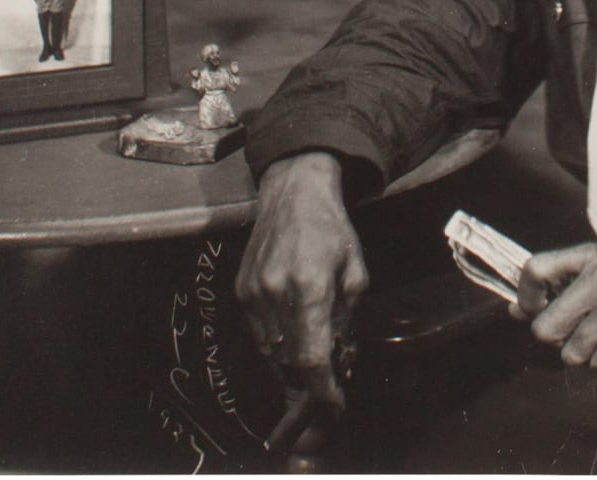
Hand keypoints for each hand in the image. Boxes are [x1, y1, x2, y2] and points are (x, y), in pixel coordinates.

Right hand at [234, 153, 368, 409]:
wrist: (293, 193)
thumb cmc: (331, 229)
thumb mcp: (355, 270)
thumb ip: (347, 317)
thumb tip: (338, 357)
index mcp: (310, 287)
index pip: (311, 358)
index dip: (322, 389)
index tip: (334, 403)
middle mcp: (276, 293)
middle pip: (290, 361)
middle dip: (311, 377)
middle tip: (329, 375)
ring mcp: (254, 292)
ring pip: (271, 351)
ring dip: (293, 360)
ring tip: (313, 344)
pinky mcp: (241, 289)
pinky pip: (258, 333)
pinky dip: (276, 340)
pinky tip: (293, 325)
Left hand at [510, 243, 596, 367]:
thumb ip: (561, 285)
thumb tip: (515, 312)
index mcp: (591, 255)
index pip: (535, 269)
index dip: (525, 298)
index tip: (531, 311)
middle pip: (546, 326)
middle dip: (556, 339)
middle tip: (575, 334)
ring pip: (571, 352)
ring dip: (585, 354)